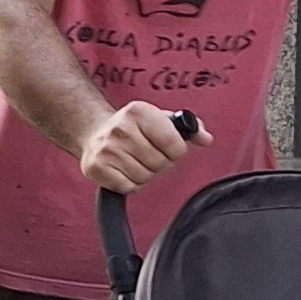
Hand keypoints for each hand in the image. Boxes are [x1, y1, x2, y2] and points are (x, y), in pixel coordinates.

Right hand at [75, 98, 199, 195]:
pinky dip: (131, 184)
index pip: (174, 144)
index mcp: (139, 112)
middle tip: (150, 155)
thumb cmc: (133, 127)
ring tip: (136, 161)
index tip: (169, 147)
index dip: (177, 151)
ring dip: (145, 174)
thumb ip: (189, 128)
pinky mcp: (97, 167)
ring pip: (145, 177)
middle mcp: (121, 128)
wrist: (95, 132)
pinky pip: (128, 187)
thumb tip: (205, 139)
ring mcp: (107, 149)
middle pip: (160, 164)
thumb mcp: (161, 119)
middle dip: (160, 164)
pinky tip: (125, 170)